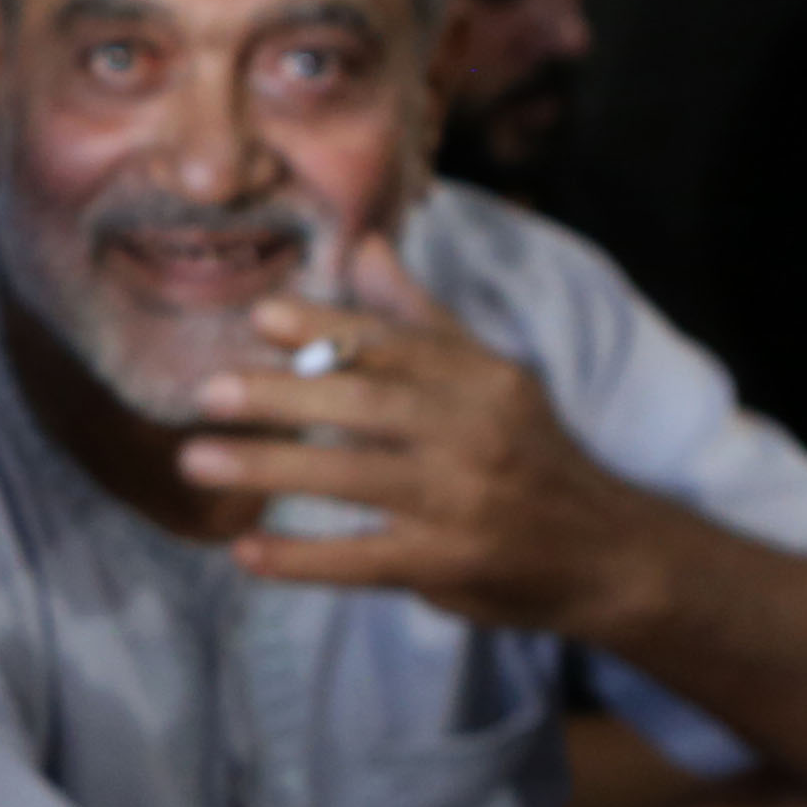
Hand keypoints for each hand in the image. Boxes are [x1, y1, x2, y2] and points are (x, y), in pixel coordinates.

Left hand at [175, 234, 668, 635]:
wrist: (609, 555)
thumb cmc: (529, 454)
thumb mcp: (491, 378)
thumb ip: (421, 317)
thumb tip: (365, 241)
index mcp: (483, 379)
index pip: (396, 344)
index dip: (327, 327)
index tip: (261, 316)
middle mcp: (475, 434)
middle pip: (368, 404)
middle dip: (283, 395)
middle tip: (208, 390)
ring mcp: (463, 503)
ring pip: (356, 478)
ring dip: (272, 467)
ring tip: (197, 461)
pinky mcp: (450, 565)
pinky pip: (364, 559)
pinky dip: (303, 558)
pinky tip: (246, 550)